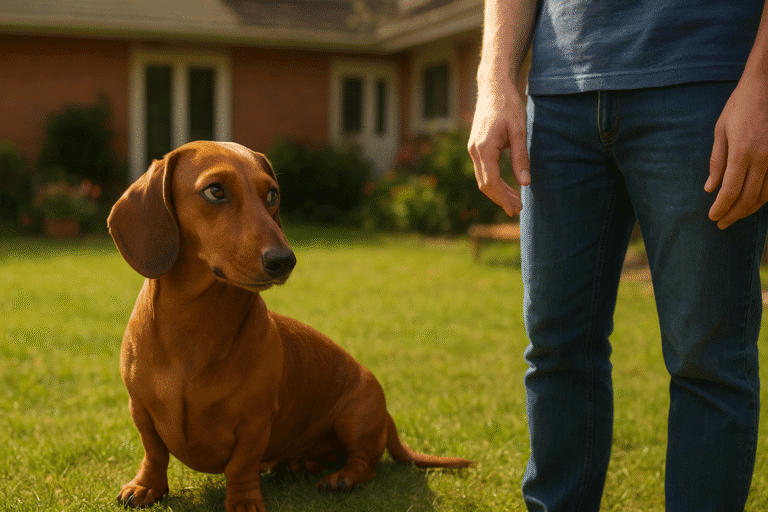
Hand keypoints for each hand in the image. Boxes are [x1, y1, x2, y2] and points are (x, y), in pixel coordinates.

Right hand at [467, 79, 531, 216]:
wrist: (493, 87)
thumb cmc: (508, 106)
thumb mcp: (519, 131)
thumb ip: (521, 158)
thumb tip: (525, 183)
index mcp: (483, 148)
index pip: (491, 181)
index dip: (503, 197)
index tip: (514, 209)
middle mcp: (474, 151)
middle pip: (485, 184)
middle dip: (500, 198)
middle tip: (517, 210)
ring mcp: (473, 149)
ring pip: (483, 178)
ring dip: (498, 192)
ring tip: (515, 201)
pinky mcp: (476, 147)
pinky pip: (483, 170)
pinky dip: (494, 182)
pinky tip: (507, 187)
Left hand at [705, 77, 767, 228]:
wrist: (767, 85)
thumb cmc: (741, 106)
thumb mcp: (721, 131)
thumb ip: (717, 161)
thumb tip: (711, 188)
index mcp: (743, 152)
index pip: (731, 191)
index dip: (722, 208)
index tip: (713, 218)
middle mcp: (764, 158)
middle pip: (749, 197)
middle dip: (734, 214)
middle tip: (722, 224)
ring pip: (766, 194)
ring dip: (750, 209)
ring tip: (736, 215)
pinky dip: (765, 196)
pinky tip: (754, 201)